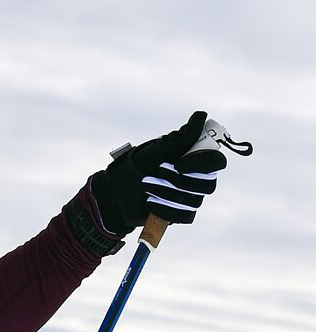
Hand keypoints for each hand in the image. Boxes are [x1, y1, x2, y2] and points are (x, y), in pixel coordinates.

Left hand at [90, 111, 226, 233]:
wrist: (115, 193)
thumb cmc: (135, 167)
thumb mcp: (156, 150)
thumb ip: (181, 137)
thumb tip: (201, 115)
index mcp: (193, 160)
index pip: (216, 162)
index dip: (203, 164)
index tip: (179, 164)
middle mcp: (196, 179)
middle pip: (208, 184)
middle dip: (179, 181)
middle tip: (155, 173)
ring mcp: (190, 198)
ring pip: (195, 201)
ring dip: (167, 193)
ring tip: (146, 186)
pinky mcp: (180, 214)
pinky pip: (184, 216)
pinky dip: (166, 209)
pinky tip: (150, 203)